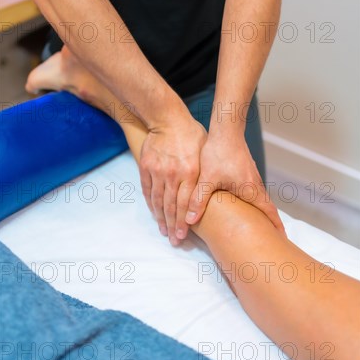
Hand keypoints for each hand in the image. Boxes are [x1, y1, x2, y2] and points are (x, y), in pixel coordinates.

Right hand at [139, 116, 206, 244]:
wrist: (167, 119)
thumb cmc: (191, 135)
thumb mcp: (204, 153)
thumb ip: (205, 174)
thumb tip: (213, 193)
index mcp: (190, 172)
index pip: (185, 204)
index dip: (183, 222)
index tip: (183, 236)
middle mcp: (172, 174)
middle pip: (170, 206)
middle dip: (172, 226)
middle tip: (174, 241)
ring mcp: (157, 171)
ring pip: (157, 201)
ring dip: (160, 219)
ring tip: (164, 231)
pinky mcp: (146, 167)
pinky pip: (147, 190)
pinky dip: (150, 204)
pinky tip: (154, 214)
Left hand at [185, 131, 284, 233]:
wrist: (225, 130)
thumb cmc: (218, 152)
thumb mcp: (206, 178)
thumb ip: (198, 200)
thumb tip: (189, 221)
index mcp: (251, 190)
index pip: (269, 211)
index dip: (276, 225)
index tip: (282, 238)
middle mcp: (255, 184)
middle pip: (266, 207)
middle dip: (269, 222)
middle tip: (270, 237)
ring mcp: (252, 177)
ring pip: (259, 199)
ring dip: (261, 211)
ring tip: (257, 225)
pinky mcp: (246, 171)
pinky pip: (252, 191)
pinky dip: (252, 201)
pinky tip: (242, 204)